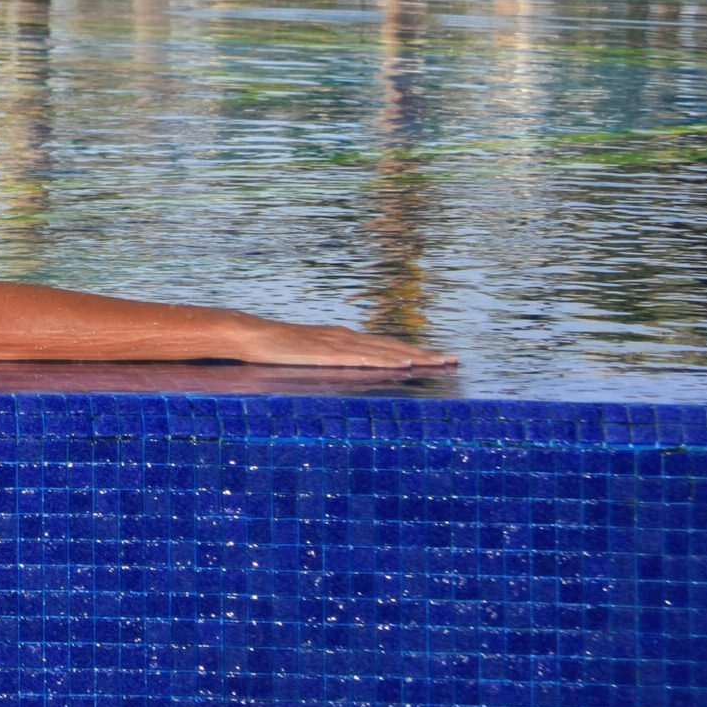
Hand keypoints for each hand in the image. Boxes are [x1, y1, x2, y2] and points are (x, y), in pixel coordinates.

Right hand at [227, 316, 453, 369]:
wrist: (252, 334)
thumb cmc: (275, 347)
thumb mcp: (308, 355)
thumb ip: (328, 360)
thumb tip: (346, 372)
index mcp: (343, 339)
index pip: (386, 345)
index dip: (413, 351)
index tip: (438, 356)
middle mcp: (347, 337)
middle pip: (393, 346)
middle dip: (424, 353)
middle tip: (454, 359)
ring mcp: (339, 344)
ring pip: (385, 350)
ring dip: (414, 356)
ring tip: (439, 361)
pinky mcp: (329, 353)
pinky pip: (364, 358)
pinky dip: (387, 361)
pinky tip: (403, 364)